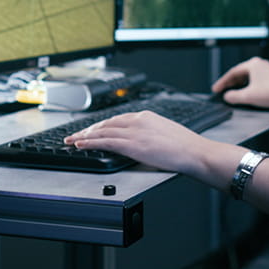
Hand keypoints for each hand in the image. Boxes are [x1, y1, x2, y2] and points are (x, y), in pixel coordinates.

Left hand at [63, 110, 217, 175]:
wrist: (195, 152)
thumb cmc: (186, 147)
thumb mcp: (165, 134)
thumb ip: (150, 135)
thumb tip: (141, 143)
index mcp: (146, 116)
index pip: (118, 119)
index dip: (102, 125)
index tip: (93, 129)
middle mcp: (138, 121)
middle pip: (106, 123)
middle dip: (89, 129)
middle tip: (76, 134)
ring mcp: (134, 132)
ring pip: (102, 131)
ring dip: (84, 136)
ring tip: (72, 140)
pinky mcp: (132, 145)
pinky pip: (105, 142)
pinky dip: (90, 142)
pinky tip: (80, 144)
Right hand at [212, 57, 268, 110]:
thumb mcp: (248, 97)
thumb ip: (233, 96)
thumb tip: (227, 96)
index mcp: (253, 64)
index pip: (232, 72)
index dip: (222, 82)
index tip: (216, 89)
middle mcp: (260, 64)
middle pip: (239, 73)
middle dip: (229, 83)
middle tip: (221, 90)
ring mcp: (266, 69)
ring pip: (246, 76)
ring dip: (238, 85)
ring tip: (231, 92)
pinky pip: (253, 79)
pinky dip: (246, 86)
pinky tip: (244, 93)